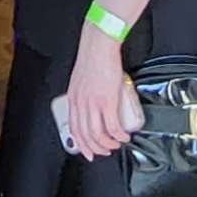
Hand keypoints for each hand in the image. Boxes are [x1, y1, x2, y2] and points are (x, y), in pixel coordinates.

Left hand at [63, 34, 137, 158]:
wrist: (98, 45)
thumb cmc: (92, 59)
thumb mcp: (80, 81)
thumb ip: (83, 94)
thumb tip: (91, 106)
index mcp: (73, 99)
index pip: (74, 128)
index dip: (81, 144)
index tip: (89, 151)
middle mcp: (81, 103)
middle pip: (85, 135)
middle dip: (96, 148)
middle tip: (105, 151)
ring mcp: (93, 103)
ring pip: (98, 134)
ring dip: (108, 144)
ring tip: (116, 144)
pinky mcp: (107, 100)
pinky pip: (112, 126)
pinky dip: (118, 135)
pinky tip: (124, 136)